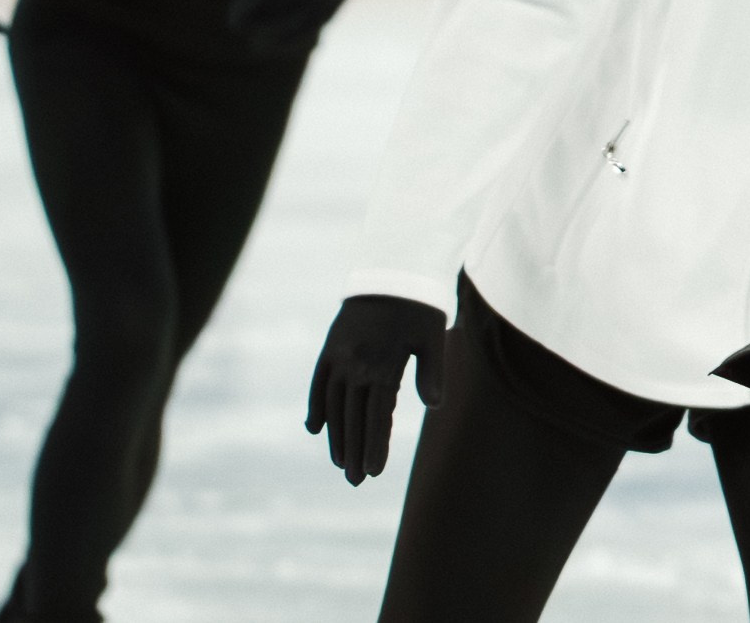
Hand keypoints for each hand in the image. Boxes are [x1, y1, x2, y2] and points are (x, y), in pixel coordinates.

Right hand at [306, 295, 446, 484]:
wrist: (392, 269)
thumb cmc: (420, 305)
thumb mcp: (433, 335)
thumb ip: (431, 372)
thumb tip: (434, 406)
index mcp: (383, 365)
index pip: (377, 416)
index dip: (375, 445)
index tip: (374, 472)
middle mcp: (357, 365)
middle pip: (353, 417)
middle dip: (355, 451)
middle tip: (355, 481)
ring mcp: (340, 357)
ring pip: (333, 405)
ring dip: (336, 436)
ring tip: (340, 463)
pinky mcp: (330, 347)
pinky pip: (318, 382)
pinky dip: (315, 405)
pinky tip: (314, 428)